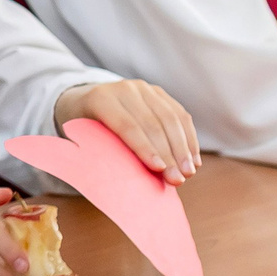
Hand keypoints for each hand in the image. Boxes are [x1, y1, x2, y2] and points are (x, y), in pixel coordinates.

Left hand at [54, 79, 199, 181]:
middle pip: (153, 123)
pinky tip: (193, 160)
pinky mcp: (160, 93)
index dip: (144, 148)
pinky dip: (189, 139)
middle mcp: (124, 89)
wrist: (85, 100)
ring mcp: (144, 89)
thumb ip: (99, 155)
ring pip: (171, 118)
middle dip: (168, 154)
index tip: (159, 169)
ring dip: (183, 148)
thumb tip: (125, 187)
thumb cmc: (85, 130)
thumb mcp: (83, 140)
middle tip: (178, 180)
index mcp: (100, 99)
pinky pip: (181, 115)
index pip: (126, 125)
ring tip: (189, 172)